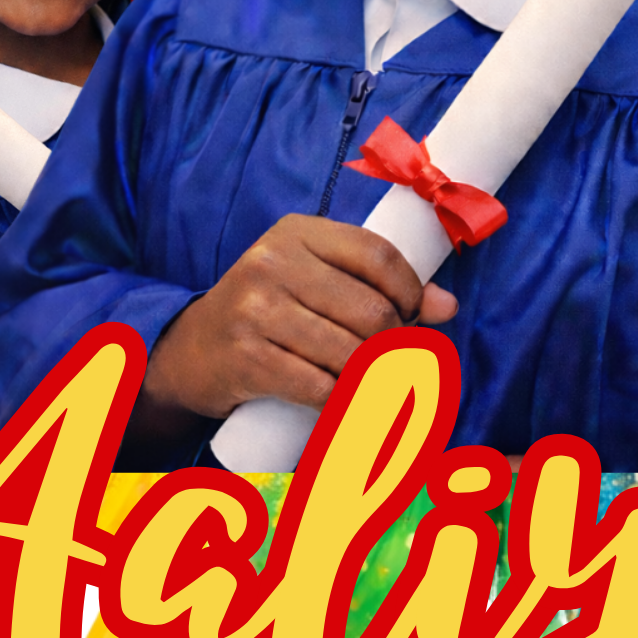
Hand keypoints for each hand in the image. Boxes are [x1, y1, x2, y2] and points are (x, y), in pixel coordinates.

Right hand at [131, 214, 458, 444]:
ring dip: (374, 380)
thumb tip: (447, 305)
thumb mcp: (314, 280)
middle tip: (391, 361)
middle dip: (395, 345)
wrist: (190, 351)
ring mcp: (256, 310)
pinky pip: (320, 388)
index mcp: (297, 232)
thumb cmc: (267, 311)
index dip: (411, 292)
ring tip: (374, 386)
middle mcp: (273, 263)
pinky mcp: (246, 358)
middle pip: (372, 311)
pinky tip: (346, 405)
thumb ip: (377, 284)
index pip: (378, 255)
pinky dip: (344, 404)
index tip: (414, 317)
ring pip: (351, 354)